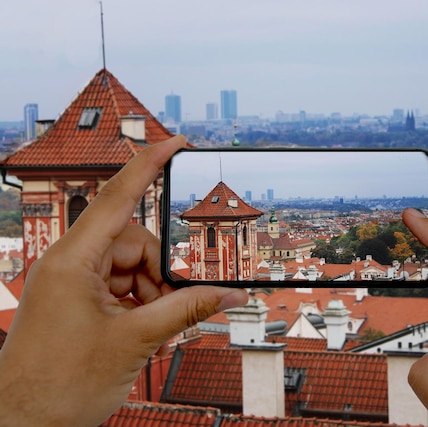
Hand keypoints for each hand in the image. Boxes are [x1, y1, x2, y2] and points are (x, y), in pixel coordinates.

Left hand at [0, 135, 248, 425]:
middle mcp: (70, 263)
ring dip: (152, 294)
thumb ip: (187, 310)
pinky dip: (140, 304)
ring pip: (133, 266)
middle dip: (161, 273)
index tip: (176, 143)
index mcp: (72, 260)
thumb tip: (230, 295)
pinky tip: (142, 330)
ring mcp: (73, 282)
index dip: (150, 165)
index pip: (119, 197)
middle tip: (171, 306)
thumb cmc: (58, 386)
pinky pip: (122, 286)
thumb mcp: (134, 341)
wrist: (24, 424)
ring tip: (150, 329)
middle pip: (136, 242)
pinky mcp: (78, 300)